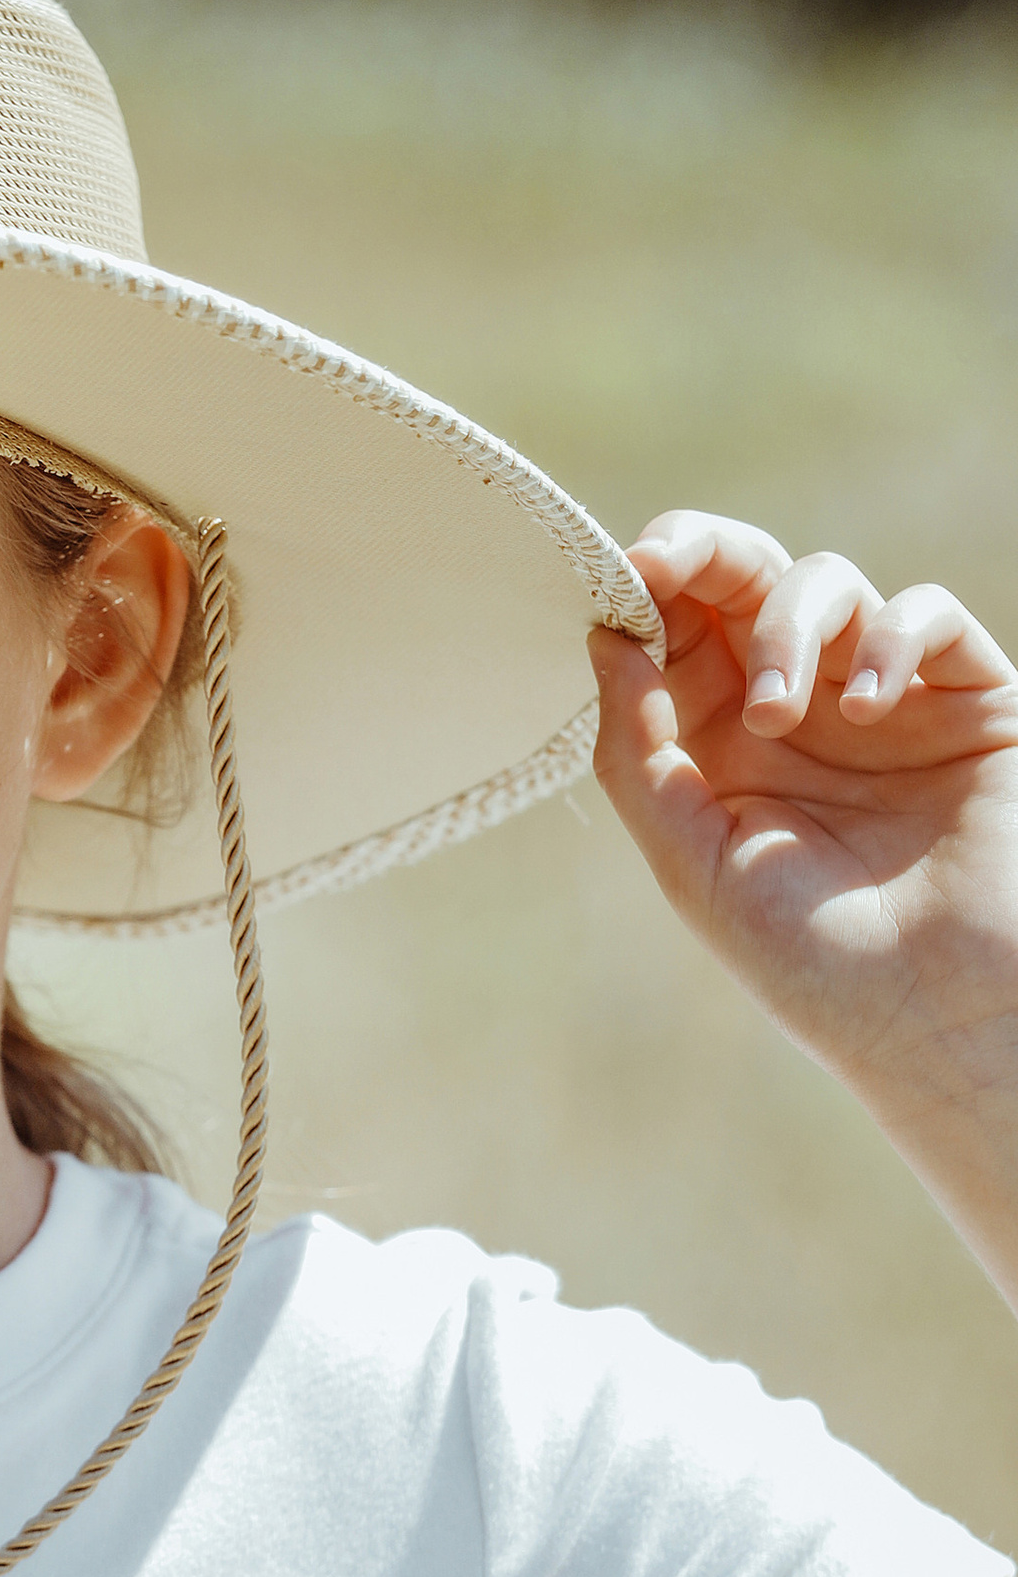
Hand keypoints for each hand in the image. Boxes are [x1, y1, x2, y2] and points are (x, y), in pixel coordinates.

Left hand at [589, 510, 1017, 1129]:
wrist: (945, 1019)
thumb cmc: (812, 961)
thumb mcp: (692, 860)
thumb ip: (638, 752)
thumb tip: (604, 637)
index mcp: (714, 746)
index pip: (672, 634)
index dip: (644, 591)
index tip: (620, 579)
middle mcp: (795, 710)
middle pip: (743, 583)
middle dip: (703, 557)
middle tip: (669, 566)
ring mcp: (882, 698)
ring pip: (826, 584)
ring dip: (786, 626)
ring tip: (779, 713)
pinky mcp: (971, 700)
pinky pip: (926, 616)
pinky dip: (889, 637)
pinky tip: (863, 707)